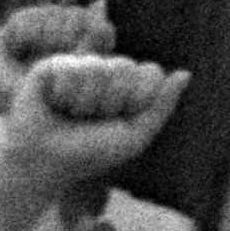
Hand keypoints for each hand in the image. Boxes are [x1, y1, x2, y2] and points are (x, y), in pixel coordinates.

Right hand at [0, 51, 187, 193]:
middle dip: (110, 102)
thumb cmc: (90, 153)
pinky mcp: (50, 67)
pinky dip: (66, 93)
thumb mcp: (134, 136)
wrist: (44, 164)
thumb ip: (161, 106)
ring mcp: (78, 66)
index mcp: (127, 83)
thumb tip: (185, 73)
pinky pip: (73, 69)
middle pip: (125, 67)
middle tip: (90, 118)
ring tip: (71, 113)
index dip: (135, 101)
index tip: (118, 120)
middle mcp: (104, 70)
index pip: (150, 73)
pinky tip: (54, 103)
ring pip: (99, 69)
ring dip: (86, 101)